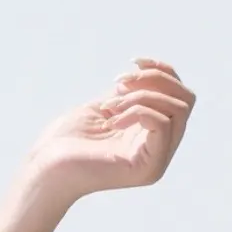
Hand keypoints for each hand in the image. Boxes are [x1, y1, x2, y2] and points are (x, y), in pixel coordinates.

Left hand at [17, 59, 194, 216]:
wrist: (45, 168)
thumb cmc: (67, 140)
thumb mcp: (107, 106)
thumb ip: (134, 94)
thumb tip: (151, 74)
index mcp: (152, 134)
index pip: (180, 95)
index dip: (162, 71)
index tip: (133, 63)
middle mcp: (161, 149)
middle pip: (186, 100)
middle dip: (156, 80)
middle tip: (119, 85)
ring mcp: (158, 161)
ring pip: (177, 110)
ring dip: (142, 96)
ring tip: (110, 106)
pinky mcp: (148, 168)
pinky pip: (162, 125)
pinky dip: (137, 111)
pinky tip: (111, 120)